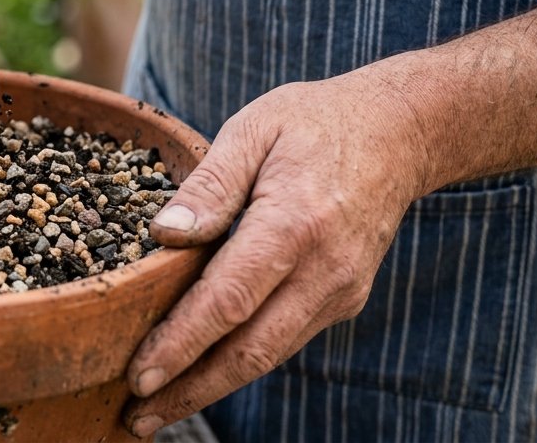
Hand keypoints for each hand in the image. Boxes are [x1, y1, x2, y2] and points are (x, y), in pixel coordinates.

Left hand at [123, 69, 432, 437]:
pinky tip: (200, 373)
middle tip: (136, 417)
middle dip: (189, 389)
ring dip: (210, 386)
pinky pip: (283, 339)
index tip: (138, 375)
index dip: (181, 344)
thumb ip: (208, 185)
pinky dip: (239, 362)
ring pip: (268, 355)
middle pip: (249, 349)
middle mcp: (323, 269)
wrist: (399, 133)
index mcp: (294, 224)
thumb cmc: (313, 123)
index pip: (228, 301)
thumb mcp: (252, 129)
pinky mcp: (342, 299)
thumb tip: (161, 235)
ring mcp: (339, 290)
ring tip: (157, 408)